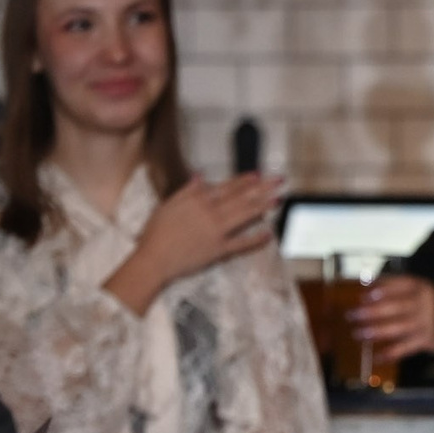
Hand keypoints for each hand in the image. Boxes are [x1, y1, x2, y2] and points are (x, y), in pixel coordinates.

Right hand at [131, 173, 280, 293]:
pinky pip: (242, 244)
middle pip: (241, 198)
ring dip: (263, 207)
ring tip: (278, 199)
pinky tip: (270, 234)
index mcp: (198, 200)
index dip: (243, 180)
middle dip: (262, 188)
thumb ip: (187, 191)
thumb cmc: (156, 231)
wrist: (154, 257)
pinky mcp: (219, 250)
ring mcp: (217, 232)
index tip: (258, 174)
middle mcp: (211, 213)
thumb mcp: (168, 205)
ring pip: (244, 216)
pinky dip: (256, 239)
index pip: (226, 187)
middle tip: (279, 181)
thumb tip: (200, 175)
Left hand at [352, 275, 433, 361]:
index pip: (399, 286)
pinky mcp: (428, 341)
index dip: (380, 291)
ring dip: (376, 332)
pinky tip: (378, 357)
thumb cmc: (431, 304)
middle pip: (395, 307)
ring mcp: (426, 324)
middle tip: (352, 315)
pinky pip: (406, 348)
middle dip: (371, 312)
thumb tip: (365, 285)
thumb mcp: (419, 289)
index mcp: (421, 287)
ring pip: (398, 328)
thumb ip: (396, 286)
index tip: (363, 296)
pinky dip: (392, 353)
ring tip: (359, 333)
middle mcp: (424, 304)